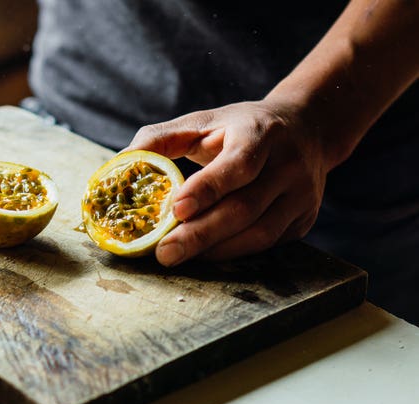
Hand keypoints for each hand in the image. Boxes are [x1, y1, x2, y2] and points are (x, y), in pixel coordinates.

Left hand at [126, 100, 332, 265]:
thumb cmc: (239, 128)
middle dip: (201, 234)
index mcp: (261, 132)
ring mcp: (302, 195)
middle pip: (245, 207)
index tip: (176, 209)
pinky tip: (204, 254)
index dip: (208, 188)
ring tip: (177, 256)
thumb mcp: (203, 122)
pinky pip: (267, 244)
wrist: (307, 130)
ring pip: (259, 233)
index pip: (239, 164)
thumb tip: (122, 163)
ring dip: (215, 249)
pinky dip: (232, 252)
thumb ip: (161, 138)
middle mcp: (289, 164)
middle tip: (164, 252)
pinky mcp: (303, 220)